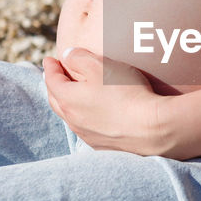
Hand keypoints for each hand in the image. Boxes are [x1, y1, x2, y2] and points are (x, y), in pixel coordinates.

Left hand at [43, 48, 167, 155]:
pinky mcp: (101, 145)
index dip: (50, 67)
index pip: (52, 80)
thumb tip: (66, 55)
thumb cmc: (125, 92)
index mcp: (68, 99)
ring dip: (66, 103)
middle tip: (55, 76)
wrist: (151, 127)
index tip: (50, 60)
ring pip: (69, 116)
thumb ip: (79, 57)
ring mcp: (86, 134)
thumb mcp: (101, 66)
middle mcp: (73, 119)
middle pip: (56, 100)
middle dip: (54, 86)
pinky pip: (84, 129)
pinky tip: (91, 115)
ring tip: (71, 94)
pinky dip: (82, 118)